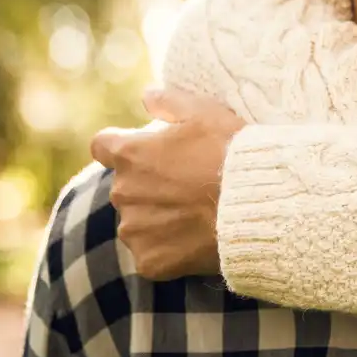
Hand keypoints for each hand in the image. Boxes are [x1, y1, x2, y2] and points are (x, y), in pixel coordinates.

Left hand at [88, 87, 244, 280]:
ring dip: (157, 216)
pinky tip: (195, 237)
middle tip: (187, 182)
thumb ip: (169, 101)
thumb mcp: (205, 112)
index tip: (144, 150)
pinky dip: (168, 247)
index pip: (103, 146)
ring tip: (195, 212)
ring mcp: (134, 230)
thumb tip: (146, 96)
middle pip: (126, 185)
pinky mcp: (149, 261)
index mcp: (130, 155)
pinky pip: (151, 252)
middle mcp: (123, 193)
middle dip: (148, 183)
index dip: (120, 146)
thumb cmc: (230, 153)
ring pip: (137, 221)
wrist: (253, 206)